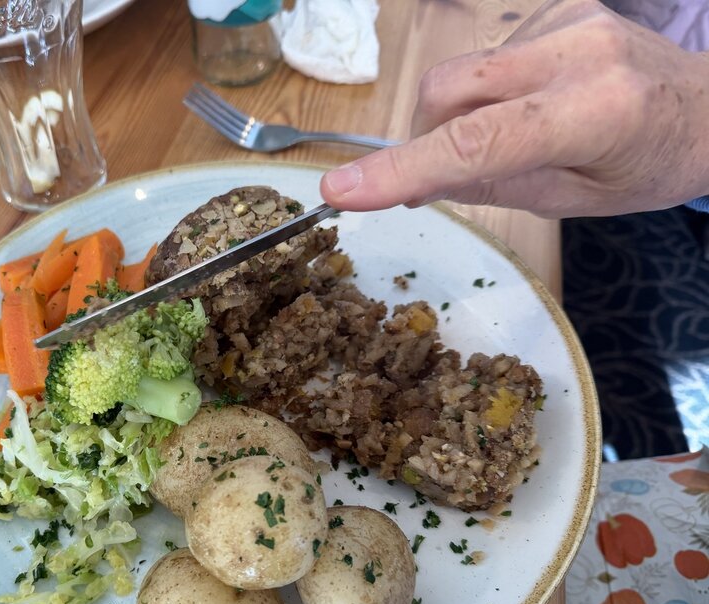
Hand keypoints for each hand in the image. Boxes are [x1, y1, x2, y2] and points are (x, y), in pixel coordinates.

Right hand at [320, 0, 708, 217]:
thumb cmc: (648, 166)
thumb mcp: (573, 199)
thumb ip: (493, 184)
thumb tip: (418, 182)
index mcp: (596, 112)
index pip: (478, 142)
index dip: (403, 168)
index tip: (340, 193)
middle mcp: (578, 51)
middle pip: (449, 88)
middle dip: (424, 138)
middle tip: (433, 179)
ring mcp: (566, 19)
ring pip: (458, 72)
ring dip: (451, 118)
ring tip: (498, 142)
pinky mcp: (556, 7)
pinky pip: (484, 58)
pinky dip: (480, 95)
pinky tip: (521, 107)